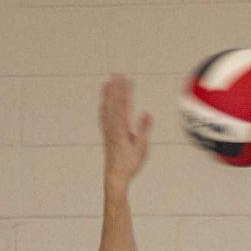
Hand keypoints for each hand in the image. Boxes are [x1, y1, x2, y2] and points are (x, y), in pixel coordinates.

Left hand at [98, 75, 149, 190]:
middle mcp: (113, 127)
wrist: (115, 176)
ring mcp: (108, 131)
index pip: (124, 105)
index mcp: (122, 128)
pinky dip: (103, 108)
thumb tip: (147, 113)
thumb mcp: (141, 148)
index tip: (127, 79)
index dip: (126, 91)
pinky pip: (103, 118)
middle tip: (116, 74)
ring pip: (106, 109)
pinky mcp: (106, 136)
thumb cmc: (130, 164)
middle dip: (116, 88)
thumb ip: (144, 130)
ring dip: (107, 95)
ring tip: (107, 83)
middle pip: (114, 103)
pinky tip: (103, 103)